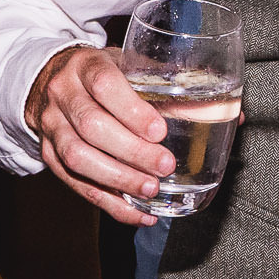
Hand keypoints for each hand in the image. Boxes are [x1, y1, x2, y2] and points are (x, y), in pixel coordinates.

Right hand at [26, 45, 174, 225]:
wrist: (48, 80)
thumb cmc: (100, 74)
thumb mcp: (128, 65)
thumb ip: (172, 85)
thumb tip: (230, 113)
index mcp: (85, 65)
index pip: (104, 85)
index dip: (132, 110)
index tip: (160, 131)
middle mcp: (63, 94)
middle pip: (91, 126)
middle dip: (131, 151)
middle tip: (164, 166)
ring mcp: (52, 126)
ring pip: (77, 157)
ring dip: (117, 179)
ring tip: (150, 190)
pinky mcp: (49, 155)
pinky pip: (75, 183)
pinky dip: (108, 203)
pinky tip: (136, 213)